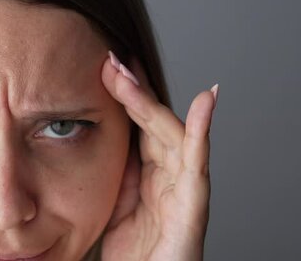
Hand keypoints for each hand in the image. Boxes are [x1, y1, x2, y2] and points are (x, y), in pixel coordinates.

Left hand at [99, 51, 216, 260]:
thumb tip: (93, 133)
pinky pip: (197, 163)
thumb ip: (114, 169)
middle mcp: (169, 172)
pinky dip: (202, 130)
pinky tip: (207, 100)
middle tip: (110, 58)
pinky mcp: (193, 205)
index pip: (136, 123)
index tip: (103, 64)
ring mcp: (184, 185)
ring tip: (130, 71)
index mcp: (148, 171)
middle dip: (132, 88)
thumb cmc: (135, 252)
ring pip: (170, 132)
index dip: (123, 94)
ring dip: (150, 100)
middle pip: (151, 121)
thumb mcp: (113, 202)